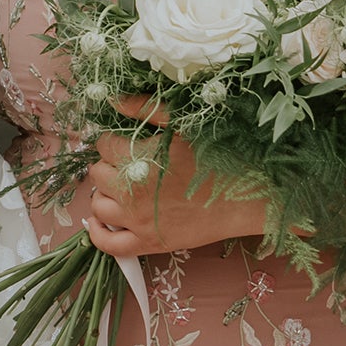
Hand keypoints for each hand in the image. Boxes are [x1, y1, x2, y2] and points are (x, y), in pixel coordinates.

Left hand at [80, 119, 264, 258]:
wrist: (248, 196)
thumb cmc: (220, 155)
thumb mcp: (183, 124)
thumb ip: (146, 110)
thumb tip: (113, 100)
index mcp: (138, 158)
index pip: (104, 145)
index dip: (114, 141)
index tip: (127, 143)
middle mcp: (131, 191)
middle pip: (98, 174)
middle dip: (110, 165)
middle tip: (130, 164)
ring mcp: (138, 221)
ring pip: (98, 205)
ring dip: (106, 194)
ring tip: (125, 187)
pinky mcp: (149, 243)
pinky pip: (108, 244)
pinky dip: (97, 233)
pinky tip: (100, 221)